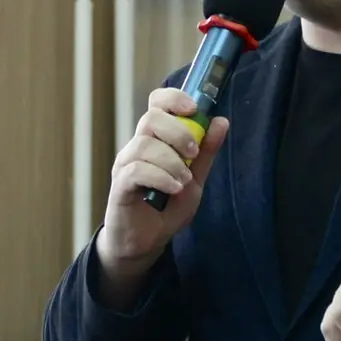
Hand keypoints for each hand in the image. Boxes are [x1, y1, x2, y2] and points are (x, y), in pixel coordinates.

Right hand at [96, 88, 230, 276]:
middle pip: (151, 118)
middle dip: (178, 132)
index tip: (193, 109)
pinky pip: (137, 170)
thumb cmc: (167, 207)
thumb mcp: (195, 178)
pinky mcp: (120, 185)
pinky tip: (174, 189)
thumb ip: (206, 152)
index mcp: (155, 139)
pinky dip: (161, 177)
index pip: (157, 102)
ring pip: (145, 145)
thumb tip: (221, 121)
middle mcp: (137, 146)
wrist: (146, 242)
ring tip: (184, 181)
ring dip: (172, 161)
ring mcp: (126, 164)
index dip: (174, 98)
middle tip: (193, 153)